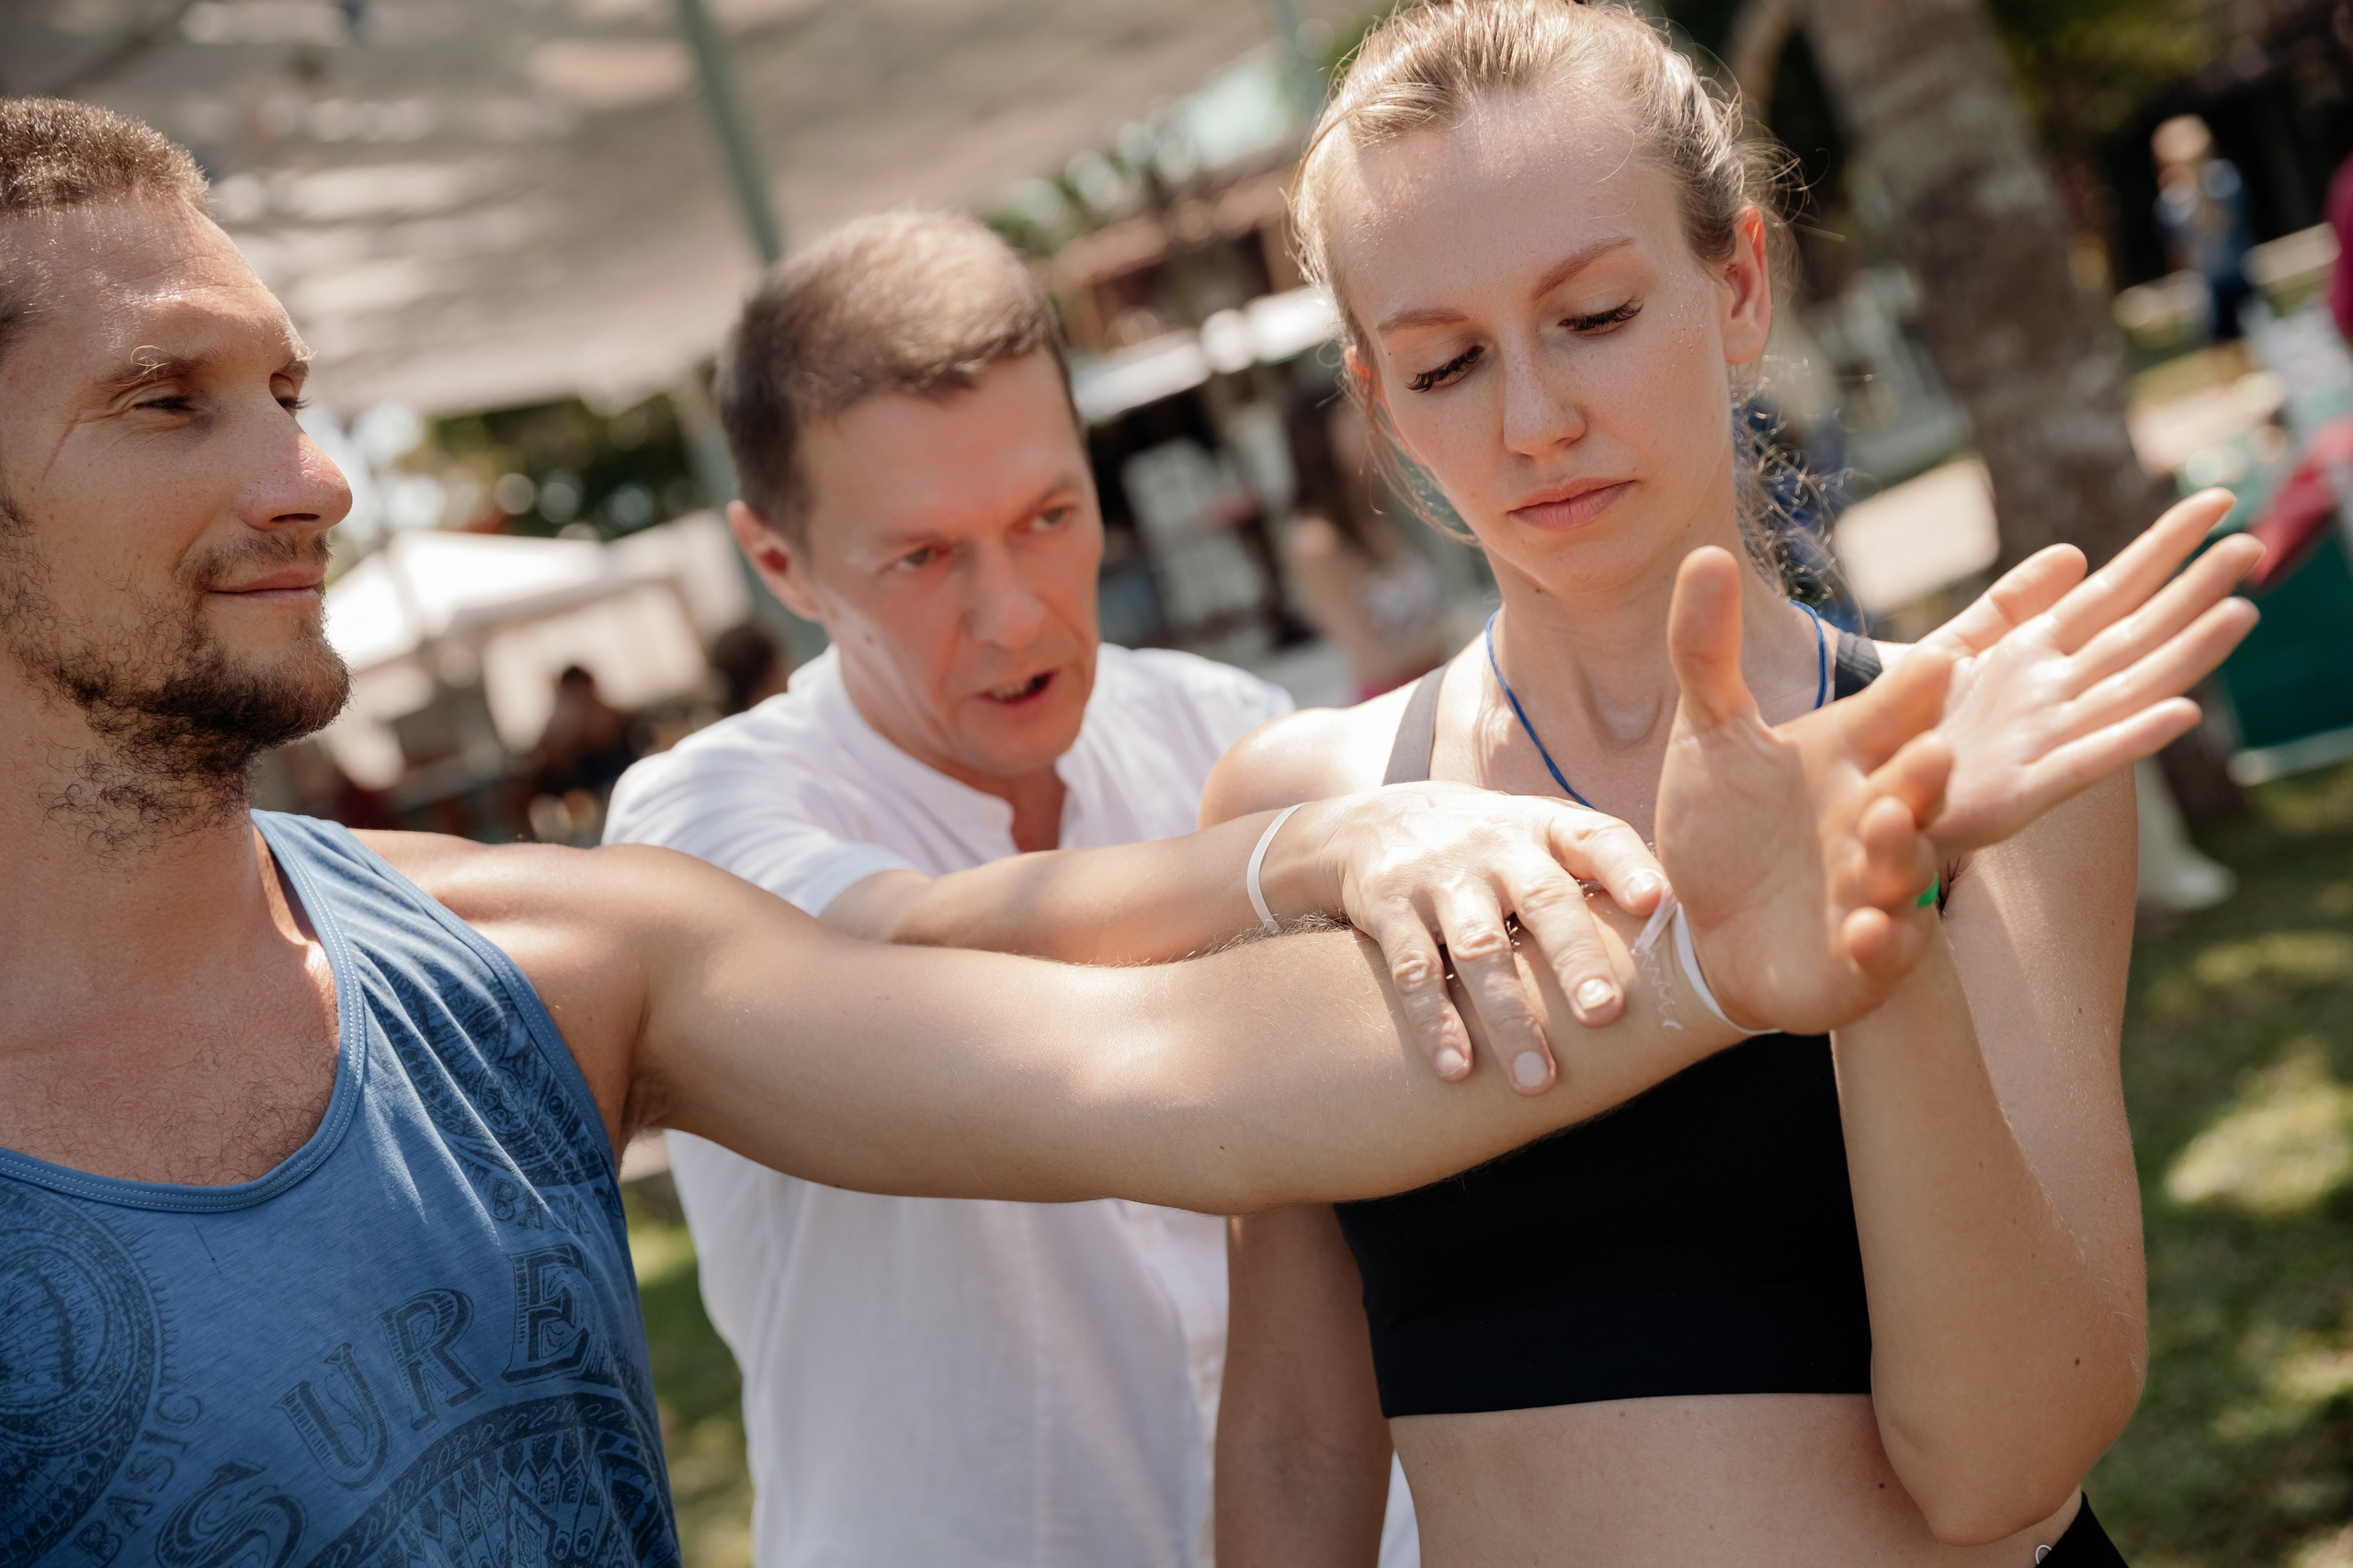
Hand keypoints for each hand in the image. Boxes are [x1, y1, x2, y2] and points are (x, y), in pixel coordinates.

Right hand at [1265, 783, 1666, 1094]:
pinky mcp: (1388, 904)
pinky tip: (1457, 1070)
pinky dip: (1435, 1022)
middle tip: (1605, 1016)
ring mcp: (1440, 874)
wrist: (1370, 823)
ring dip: (1509, 1017)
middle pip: (1543, 900)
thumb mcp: (1538, 839)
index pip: (1597, 837)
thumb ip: (1599, 879)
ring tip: (1536, 1080)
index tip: (1658, 905)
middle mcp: (1496, 846)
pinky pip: (1413, 970)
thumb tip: (1696, 942)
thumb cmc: (1488, 849)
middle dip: (1575, 960)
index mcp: (1545, 828)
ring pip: (1480, 949)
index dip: (1628, 867)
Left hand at [1657, 548, 1956, 1035]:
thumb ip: (1704, 649)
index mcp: (1861, 751)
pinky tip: (1866, 933)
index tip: (1952, 649)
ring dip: (1898, 849)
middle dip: (1923, 770)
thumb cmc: (1723, 823)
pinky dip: (1879, 942)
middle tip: (1927, 749)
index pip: (1907, 703)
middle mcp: (1886, 813)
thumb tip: (1703, 551)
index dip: (1932, 678)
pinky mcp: (1864, 960)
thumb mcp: (1708, 731)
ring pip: (1905, 866)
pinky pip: (1884, 953)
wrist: (1706, 929)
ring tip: (1885, 822)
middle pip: (1917, 786)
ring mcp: (1881, 887)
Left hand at [1912, 488, 2260, 854]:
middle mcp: (2054, 694)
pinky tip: (2182, 714)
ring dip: (2185, 656)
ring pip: (2128, 690)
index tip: (2219, 500)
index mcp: (2035, 655)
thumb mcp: (1954, 652)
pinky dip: (2131, 738)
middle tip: (2252, 544)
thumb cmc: (1915, 734)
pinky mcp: (2022, 793)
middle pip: (2136, 633)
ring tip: (2240, 614)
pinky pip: (2083, 762)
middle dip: (2193, 592)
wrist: (1870, 805)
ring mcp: (2045, 742)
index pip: (2113, 589)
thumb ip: (2010, 605)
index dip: (2164, 546)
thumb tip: (2074, 551)